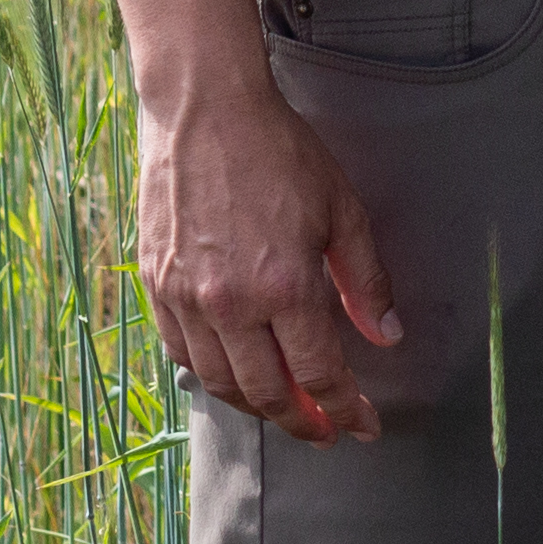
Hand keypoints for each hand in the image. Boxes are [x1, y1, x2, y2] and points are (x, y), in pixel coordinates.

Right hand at [136, 70, 401, 440]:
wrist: (205, 111)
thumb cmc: (280, 153)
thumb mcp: (341, 210)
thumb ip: (364, 281)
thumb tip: (387, 335)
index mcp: (284, 287)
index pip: (320, 374)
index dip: (346, 409)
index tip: (364, 426)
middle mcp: (230, 304)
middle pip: (267, 393)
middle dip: (302, 421)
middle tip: (325, 431)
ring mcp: (185, 299)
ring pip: (220, 383)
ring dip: (256, 406)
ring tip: (285, 407)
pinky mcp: (154, 287)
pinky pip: (181, 353)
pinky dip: (211, 374)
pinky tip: (234, 372)